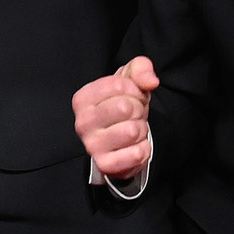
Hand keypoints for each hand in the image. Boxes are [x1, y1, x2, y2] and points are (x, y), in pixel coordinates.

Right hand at [72, 56, 158, 181]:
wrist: (121, 140)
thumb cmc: (122, 105)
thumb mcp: (130, 80)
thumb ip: (140, 69)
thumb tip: (150, 81)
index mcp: (83, 99)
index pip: (119, 85)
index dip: (135, 89)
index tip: (132, 96)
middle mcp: (82, 122)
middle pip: (125, 108)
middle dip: (138, 109)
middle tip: (133, 115)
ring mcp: (92, 145)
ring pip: (133, 131)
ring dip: (141, 129)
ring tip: (133, 129)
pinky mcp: (106, 164)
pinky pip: (138, 153)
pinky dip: (143, 148)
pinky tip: (133, 146)